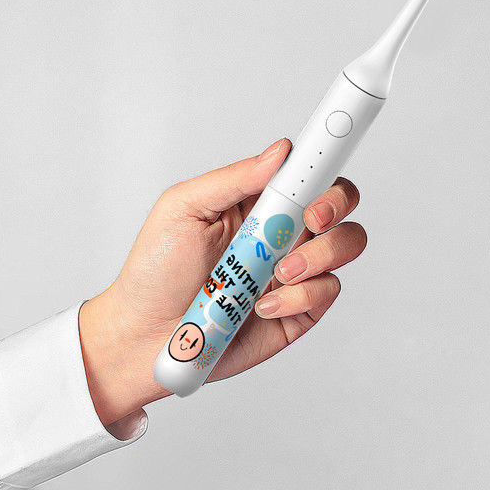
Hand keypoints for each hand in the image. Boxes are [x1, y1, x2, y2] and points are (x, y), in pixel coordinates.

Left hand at [79, 139, 366, 425]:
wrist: (145, 336)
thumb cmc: (156, 270)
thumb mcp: (183, 209)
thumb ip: (234, 179)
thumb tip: (279, 152)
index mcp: (258, 200)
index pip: (306, 170)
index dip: (325, 159)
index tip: (324, 160)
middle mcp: (283, 230)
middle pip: (339, 203)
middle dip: (336, 204)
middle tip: (311, 217)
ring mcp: (295, 270)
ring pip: (344, 245)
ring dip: (319, 255)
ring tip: (278, 271)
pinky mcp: (299, 308)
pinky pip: (326, 292)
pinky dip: (299, 297)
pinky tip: (262, 305)